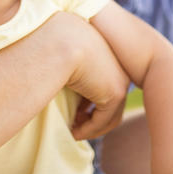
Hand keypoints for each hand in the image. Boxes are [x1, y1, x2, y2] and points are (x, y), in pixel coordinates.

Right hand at [59, 13, 129, 139]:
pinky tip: (73, 132)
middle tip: (72, 123)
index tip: (72, 109)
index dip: (87, 98)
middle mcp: (119, 62)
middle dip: (91, 113)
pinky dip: (88, 130)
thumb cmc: (52, 44)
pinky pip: (103, 120)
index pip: (103, 79)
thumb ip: (74, 71)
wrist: (58, 41)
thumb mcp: (66, 56)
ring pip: (110, 112)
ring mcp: (121, 77)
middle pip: (109, 97)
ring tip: (71, 130)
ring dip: (90, 125)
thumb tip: (70, 89)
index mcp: (107, 49)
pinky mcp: (116, 92)